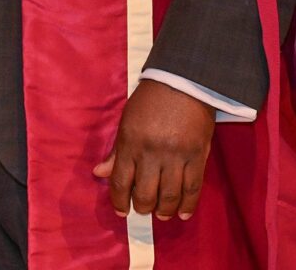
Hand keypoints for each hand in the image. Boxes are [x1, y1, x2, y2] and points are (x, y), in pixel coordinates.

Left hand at [92, 79, 214, 221]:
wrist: (182, 82)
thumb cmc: (149, 100)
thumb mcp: (126, 121)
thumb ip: (116, 151)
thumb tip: (99, 174)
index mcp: (130, 141)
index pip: (121, 181)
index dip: (119, 200)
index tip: (120, 211)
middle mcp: (151, 152)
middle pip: (145, 193)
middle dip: (142, 207)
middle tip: (142, 209)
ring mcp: (176, 156)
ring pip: (169, 195)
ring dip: (163, 210)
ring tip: (161, 214)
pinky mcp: (197, 156)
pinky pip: (192, 189)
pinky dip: (188, 205)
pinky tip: (182, 213)